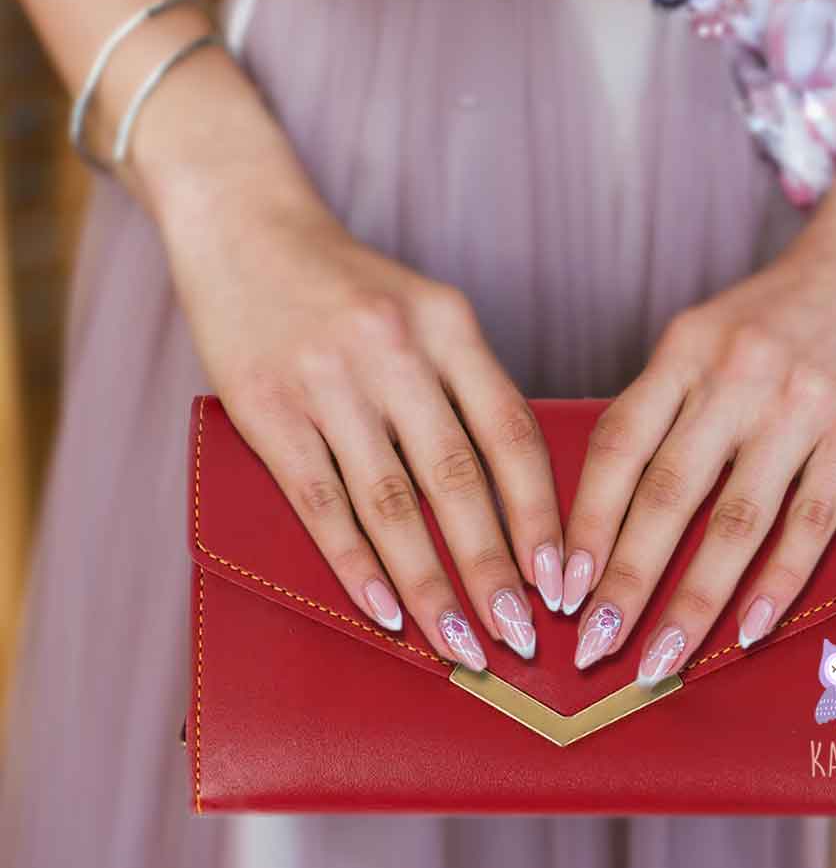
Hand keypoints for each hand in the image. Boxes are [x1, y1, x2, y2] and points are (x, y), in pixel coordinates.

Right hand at [162, 182, 564, 669]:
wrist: (243, 223)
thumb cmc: (348, 285)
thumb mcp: (425, 311)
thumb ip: (464, 387)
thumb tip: (510, 497)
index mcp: (448, 325)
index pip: (511, 433)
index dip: (540, 514)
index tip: (561, 580)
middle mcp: (395, 350)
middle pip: (459, 480)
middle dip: (494, 568)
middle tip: (521, 636)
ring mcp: (329, 381)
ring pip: (392, 503)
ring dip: (430, 584)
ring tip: (462, 644)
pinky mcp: (267, 410)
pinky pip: (322, 503)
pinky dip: (356, 564)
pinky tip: (385, 613)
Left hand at [564, 217, 835, 681]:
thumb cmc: (786, 306)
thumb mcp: (709, 334)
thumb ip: (669, 404)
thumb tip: (616, 502)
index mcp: (684, 351)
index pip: (617, 447)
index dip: (584, 523)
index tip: (558, 586)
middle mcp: (735, 374)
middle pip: (664, 496)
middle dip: (623, 582)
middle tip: (591, 647)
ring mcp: (802, 401)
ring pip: (734, 521)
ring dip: (692, 601)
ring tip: (658, 660)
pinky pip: (812, 519)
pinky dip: (778, 582)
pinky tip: (748, 630)